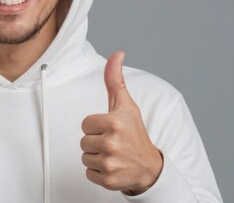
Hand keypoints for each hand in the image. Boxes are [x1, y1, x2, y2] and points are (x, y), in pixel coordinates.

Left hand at [80, 51, 162, 194]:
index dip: (95, 126)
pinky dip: (97, 172)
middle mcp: (112, 143)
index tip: (110, 129)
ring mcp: (110, 162)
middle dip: (95, 141)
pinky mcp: (107, 179)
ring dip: (96, 156)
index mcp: (113, 123)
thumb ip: (115, 79)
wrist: (150, 166)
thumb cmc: (135, 133)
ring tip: (112, 154)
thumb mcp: (126, 105)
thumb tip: (117, 54)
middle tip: (112, 142)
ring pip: (84, 157)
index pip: (85, 124)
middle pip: (83, 141)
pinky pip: (88, 173)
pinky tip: (111, 166)